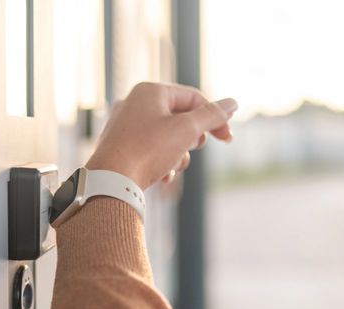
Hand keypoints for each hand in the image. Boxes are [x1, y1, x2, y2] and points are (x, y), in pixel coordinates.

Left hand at [85, 82, 236, 189]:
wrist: (110, 182)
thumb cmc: (147, 151)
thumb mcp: (186, 130)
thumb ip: (212, 115)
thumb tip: (232, 104)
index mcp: (150, 91)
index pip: (193, 98)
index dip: (214, 118)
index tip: (227, 139)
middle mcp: (135, 104)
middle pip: (180, 118)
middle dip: (190, 140)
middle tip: (186, 150)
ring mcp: (126, 127)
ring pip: (167, 138)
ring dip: (177, 156)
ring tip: (170, 167)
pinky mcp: (122, 148)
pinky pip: (151, 151)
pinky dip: (161, 163)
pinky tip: (161, 177)